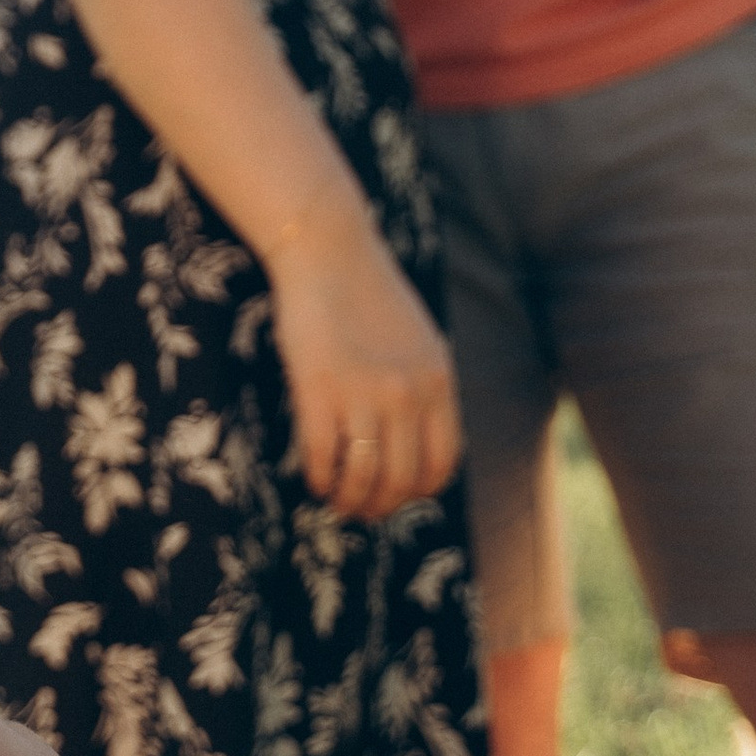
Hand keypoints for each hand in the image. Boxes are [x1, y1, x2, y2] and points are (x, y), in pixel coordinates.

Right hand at [265, 188, 461, 518]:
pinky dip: (319, 477)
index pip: (441, 463)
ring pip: (363, 477)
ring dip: (349, 500)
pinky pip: (322, 455)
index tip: (398, 495)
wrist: (327, 247)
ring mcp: (363, 393)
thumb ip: (423, 388)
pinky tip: (314, 477)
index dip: (419, 491)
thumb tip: (415, 442)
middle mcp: (408, 394)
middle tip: (362, 509)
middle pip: (402, 479)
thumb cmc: (367, 291)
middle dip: (381, 505)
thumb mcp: (418, 341)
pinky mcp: (318, 389)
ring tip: (337, 499)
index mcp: (438, 382)